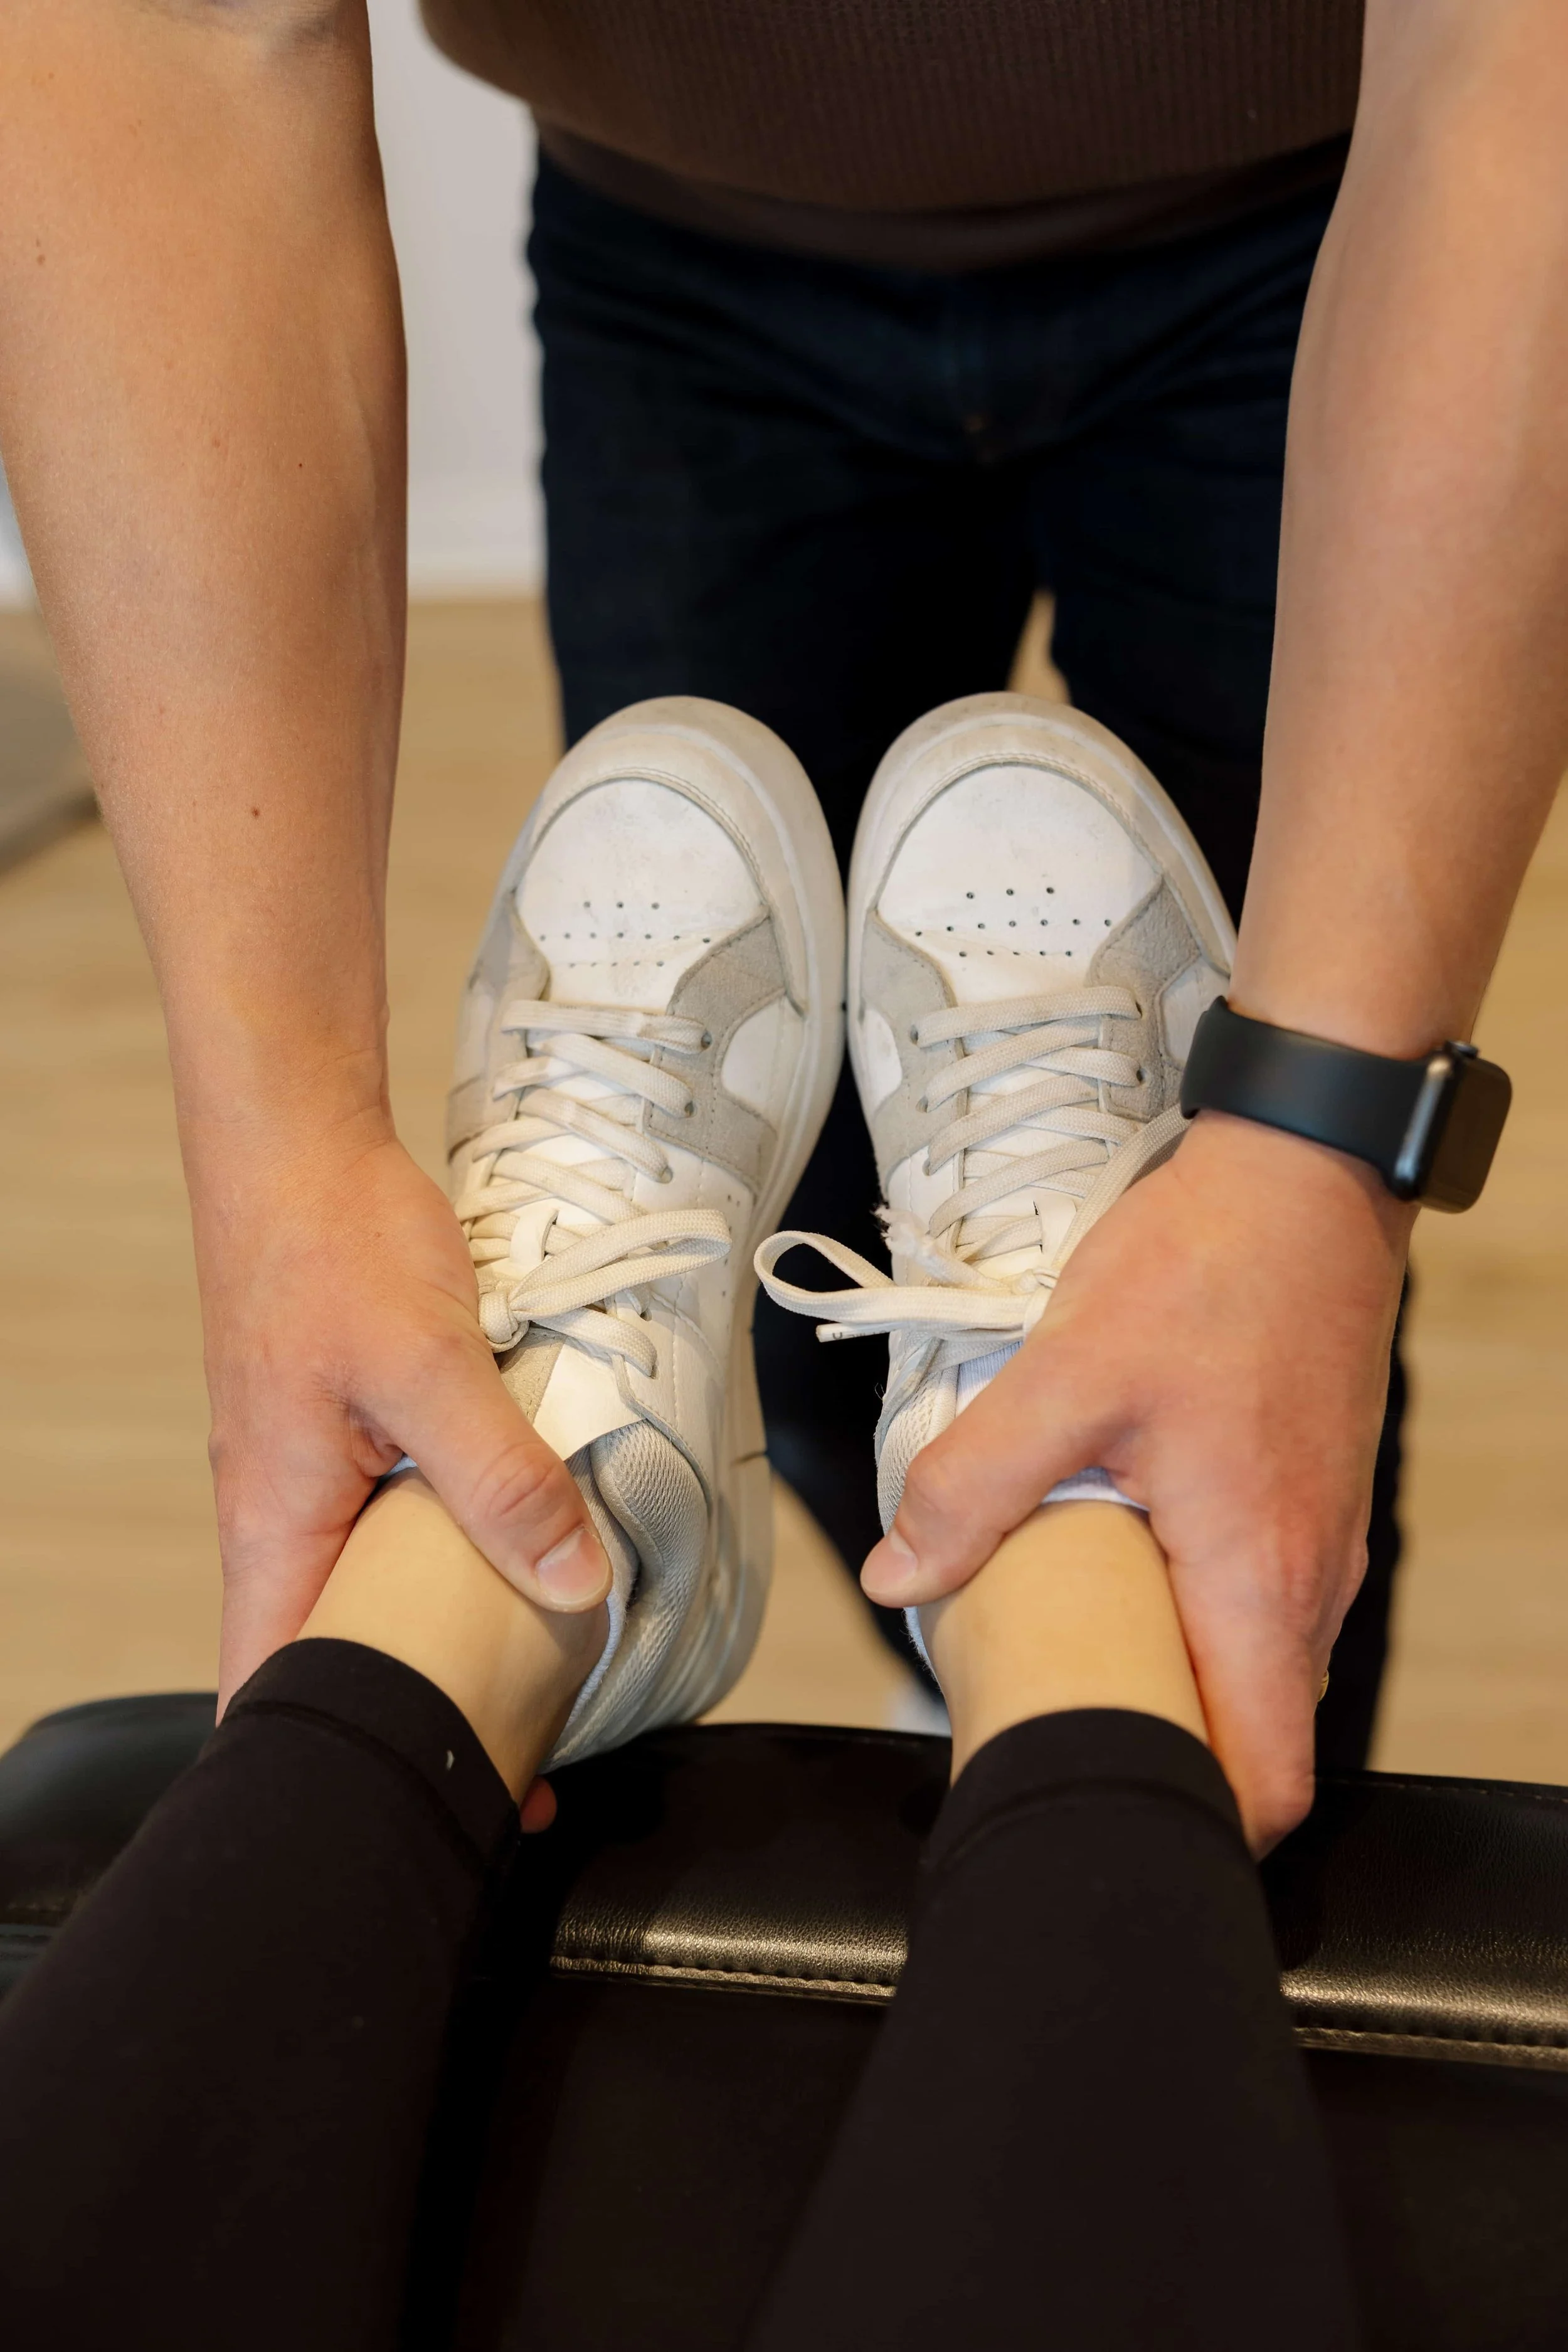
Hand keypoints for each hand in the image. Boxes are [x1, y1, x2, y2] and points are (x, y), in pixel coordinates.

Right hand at [195, 1122, 610, 1707]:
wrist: (302, 1146)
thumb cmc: (332, 1245)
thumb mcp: (429, 1365)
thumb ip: (501, 1477)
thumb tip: (574, 1584)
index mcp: (276, 1528)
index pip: (273, 1689)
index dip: (339, 1757)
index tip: (429, 1801)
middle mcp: (286, 1519)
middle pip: (335, 1655)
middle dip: (414, 1711)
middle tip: (515, 1762)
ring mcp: (319, 1478)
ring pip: (376, 1591)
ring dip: (444, 1634)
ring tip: (536, 1683)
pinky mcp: (357, 1438)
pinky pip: (402, 1526)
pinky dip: (458, 1557)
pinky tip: (526, 1559)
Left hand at [862, 1113, 1412, 1848]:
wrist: (1304, 1173)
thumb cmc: (1208, 1266)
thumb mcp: (1068, 1369)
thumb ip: (976, 1482)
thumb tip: (899, 1580)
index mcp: (1260, 1579)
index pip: (1266, 1780)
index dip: (1190, 1818)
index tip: (1096, 1798)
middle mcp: (1311, 1579)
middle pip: (1253, 1732)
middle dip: (1161, 1746)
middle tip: (1054, 1721)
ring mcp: (1321, 1537)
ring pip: (1254, 1663)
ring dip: (1172, 1669)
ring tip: (1072, 1640)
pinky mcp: (1309, 1494)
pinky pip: (1259, 1597)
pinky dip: (1193, 1607)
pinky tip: (1119, 1558)